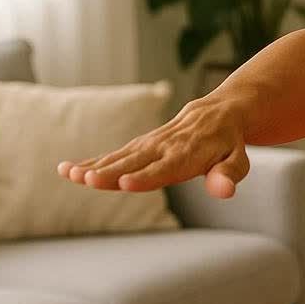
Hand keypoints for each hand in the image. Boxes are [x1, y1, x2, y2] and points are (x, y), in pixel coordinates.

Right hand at [56, 98, 249, 198]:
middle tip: (85, 180)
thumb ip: (228, 175)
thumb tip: (224, 191)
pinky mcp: (139, 145)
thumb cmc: (228, 144)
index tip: (125, 183)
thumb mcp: (237, 161)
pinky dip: (91, 161)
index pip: (164, 169)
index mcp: (187, 154)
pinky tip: (66, 170)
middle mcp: (164, 147)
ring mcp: (149, 144)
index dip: (145, 177)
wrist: (218, 112)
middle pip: (134, 162)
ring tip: (67, 174)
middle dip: (109, 172)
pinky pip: (114, 154)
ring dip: (92, 166)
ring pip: (118, 156)